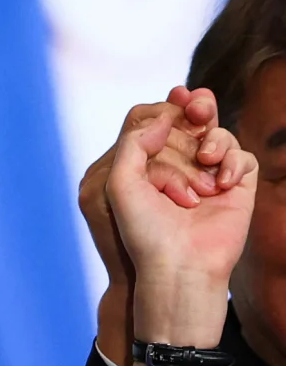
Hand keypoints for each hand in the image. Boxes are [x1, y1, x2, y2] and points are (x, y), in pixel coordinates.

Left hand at [106, 91, 256, 346]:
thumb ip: (133, 144)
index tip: (177, 97)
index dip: (168, 108)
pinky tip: (220, 185)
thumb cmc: (143, 231)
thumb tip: (162, 115)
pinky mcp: (237, 189)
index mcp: (147, 165)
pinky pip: (244, 158)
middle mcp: (178, 167)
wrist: (178, 268)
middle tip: (198, 107)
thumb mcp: (121, 184)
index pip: (159, 123)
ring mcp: (209, 177)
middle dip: (196, 110)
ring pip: (218, 136)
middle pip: (192, 122)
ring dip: (212, 141)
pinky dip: (233, 162)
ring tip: (205, 160)